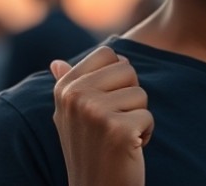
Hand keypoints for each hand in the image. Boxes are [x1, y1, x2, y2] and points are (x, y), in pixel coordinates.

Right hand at [51, 46, 153, 185]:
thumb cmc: (89, 151)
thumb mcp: (71, 117)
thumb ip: (68, 86)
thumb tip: (57, 62)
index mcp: (64, 88)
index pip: (108, 54)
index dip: (117, 77)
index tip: (106, 102)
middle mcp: (75, 96)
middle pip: (127, 69)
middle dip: (130, 96)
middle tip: (114, 123)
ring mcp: (94, 112)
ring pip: (140, 93)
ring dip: (137, 117)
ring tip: (118, 137)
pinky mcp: (117, 129)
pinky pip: (148, 116)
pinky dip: (145, 134)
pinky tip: (128, 148)